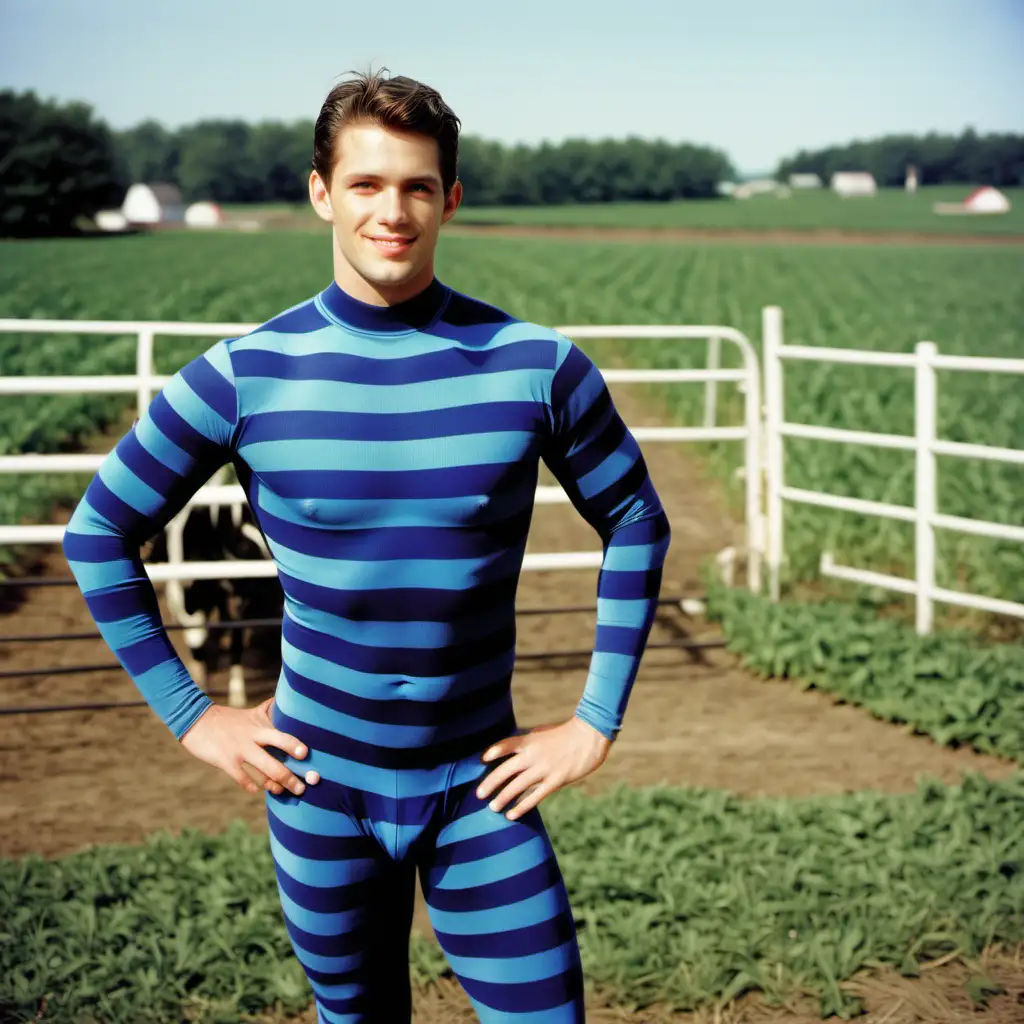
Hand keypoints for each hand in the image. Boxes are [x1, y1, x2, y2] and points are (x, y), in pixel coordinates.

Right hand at [179, 696, 319, 797]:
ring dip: (275, 786)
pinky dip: (251, 786)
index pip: (283, 736)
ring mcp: (239, 752)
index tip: (307, 755)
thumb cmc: (230, 719)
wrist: (198, 720)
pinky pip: (242, 779)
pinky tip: (257, 790)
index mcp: (261, 727)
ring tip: (284, 791)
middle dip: (290, 777)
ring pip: (261, 773)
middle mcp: (252, 739)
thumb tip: (289, 699)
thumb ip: (270, 710)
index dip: (295, 745)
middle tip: (303, 788)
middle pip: (275, 760)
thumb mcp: (252, 712)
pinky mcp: (225, 762)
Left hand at [475, 716, 611, 819]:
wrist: (590, 736)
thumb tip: (514, 752)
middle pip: (506, 770)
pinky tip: (511, 815)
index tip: (481, 759)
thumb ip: (528, 743)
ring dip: (503, 798)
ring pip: (517, 786)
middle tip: (478, 794)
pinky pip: (534, 797)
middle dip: (490, 783)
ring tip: (492, 807)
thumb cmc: (566, 733)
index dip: (493, 752)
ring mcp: (544, 769)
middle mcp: (533, 755)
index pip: (506, 745)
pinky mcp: (555, 781)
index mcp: (530, 740)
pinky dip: (521, 806)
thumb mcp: (543, 733)